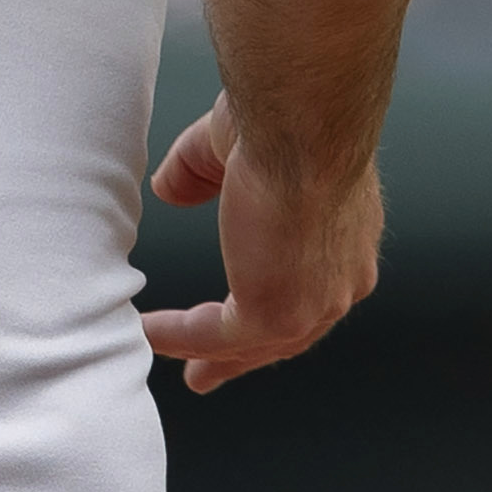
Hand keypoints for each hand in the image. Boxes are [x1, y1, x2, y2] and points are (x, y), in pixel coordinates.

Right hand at [139, 96, 383, 391]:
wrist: (303, 125)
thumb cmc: (288, 118)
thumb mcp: (231, 147)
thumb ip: (199, 172)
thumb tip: (169, 189)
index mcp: (345, 238)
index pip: (306, 288)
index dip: (266, 304)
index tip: (235, 317)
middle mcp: (342, 278)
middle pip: (286, 334)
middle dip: (242, 356)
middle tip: (206, 373)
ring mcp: (314, 303)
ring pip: (251, 344)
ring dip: (204, 354)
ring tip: (161, 352)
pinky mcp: (276, 315)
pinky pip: (215, 338)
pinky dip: (177, 337)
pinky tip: (146, 331)